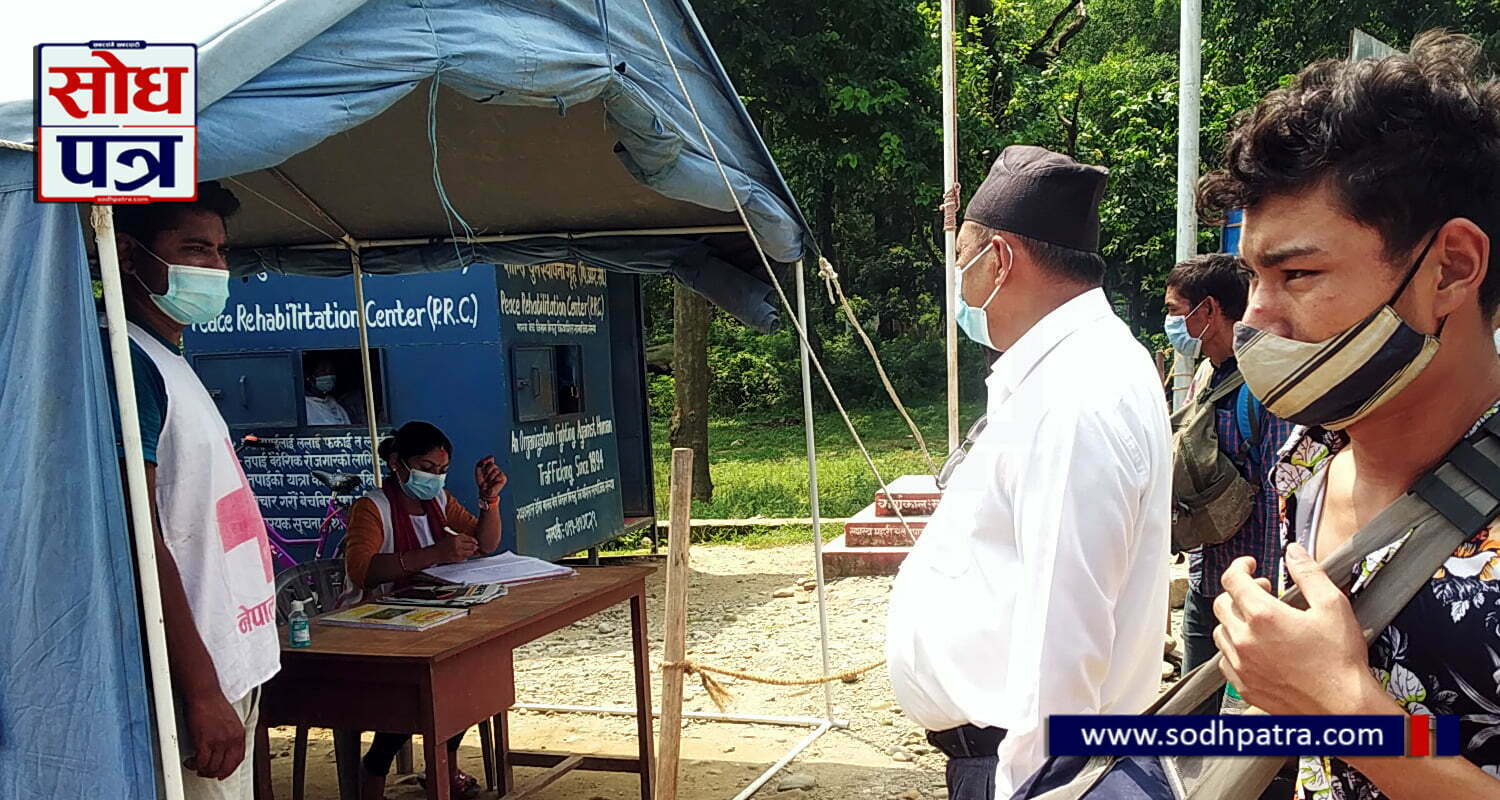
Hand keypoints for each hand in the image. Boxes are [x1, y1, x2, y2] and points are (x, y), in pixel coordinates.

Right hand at [183, 690, 244, 779]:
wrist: (205, 694)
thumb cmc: (213, 703)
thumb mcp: (230, 720)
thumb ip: (230, 734)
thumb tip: (223, 748)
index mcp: (239, 734)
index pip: (238, 759)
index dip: (229, 769)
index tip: (222, 773)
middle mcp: (231, 739)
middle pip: (224, 766)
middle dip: (213, 773)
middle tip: (204, 771)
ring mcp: (218, 741)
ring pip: (211, 766)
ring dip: (201, 769)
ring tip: (194, 765)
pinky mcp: (204, 741)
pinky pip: (201, 762)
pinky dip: (194, 765)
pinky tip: (190, 761)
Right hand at [433, 532, 478, 563]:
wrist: (435, 553)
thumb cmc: (442, 545)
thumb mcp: (451, 537)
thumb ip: (460, 537)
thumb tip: (471, 540)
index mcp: (456, 538)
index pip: (469, 538)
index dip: (474, 540)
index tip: (476, 542)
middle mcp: (457, 545)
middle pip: (472, 546)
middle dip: (474, 547)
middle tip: (476, 547)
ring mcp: (458, 552)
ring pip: (470, 552)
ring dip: (471, 552)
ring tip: (469, 551)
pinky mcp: (457, 558)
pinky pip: (466, 557)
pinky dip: (466, 556)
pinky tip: (463, 555)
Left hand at [475, 456, 506, 500]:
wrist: (484, 490)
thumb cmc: (481, 480)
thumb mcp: (478, 469)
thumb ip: (483, 461)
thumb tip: (492, 457)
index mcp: (490, 465)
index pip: (489, 459)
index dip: (484, 465)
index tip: (482, 471)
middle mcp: (495, 468)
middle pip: (492, 465)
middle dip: (487, 472)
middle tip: (485, 477)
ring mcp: (500, 472)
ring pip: (496, 470)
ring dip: (490, 477)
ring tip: (489, 481)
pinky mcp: (503, 478)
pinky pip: (499, 475)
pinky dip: (495, 479)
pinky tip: (494, 482)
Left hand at [1213, 547, 1382, 715]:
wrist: (1343, 709)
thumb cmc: (1341, 664)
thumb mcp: (1332, 606)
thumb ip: (1309, 573)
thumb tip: (1294, 553)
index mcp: (1263, 617)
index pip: (1232, 579)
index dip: (1240, 566)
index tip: (1250, 565)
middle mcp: (1245, 640)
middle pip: (1222, 604)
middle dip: (1239, 592)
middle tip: (1262, 592)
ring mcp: (1242, 666)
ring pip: (1221, 632)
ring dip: (1235, 620)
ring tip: (1260, 621)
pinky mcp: (1244, 687)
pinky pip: (1225, 661)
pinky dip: (1236, 649)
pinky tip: (1256, 648)